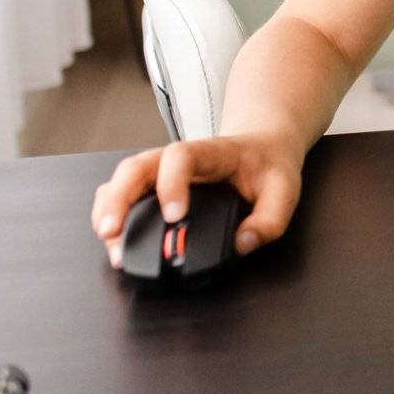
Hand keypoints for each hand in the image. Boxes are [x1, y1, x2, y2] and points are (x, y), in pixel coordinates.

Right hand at [90, 131, 304, 266]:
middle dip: (120, 197)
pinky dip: (112, 212)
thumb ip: (269, 220)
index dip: (171, 183)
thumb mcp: (285, 191)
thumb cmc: (269, 166)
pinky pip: (125, 192)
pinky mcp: (156, 185)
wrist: (264, 147)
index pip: (181, 156)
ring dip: (109, 207)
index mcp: (213, 152)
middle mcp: (181, 158)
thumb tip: (242, 245)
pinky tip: (112, 237)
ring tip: (109, 240)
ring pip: (124, 178)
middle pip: (137, 166)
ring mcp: (164, 170)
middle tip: (113, 231)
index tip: (174, 215)